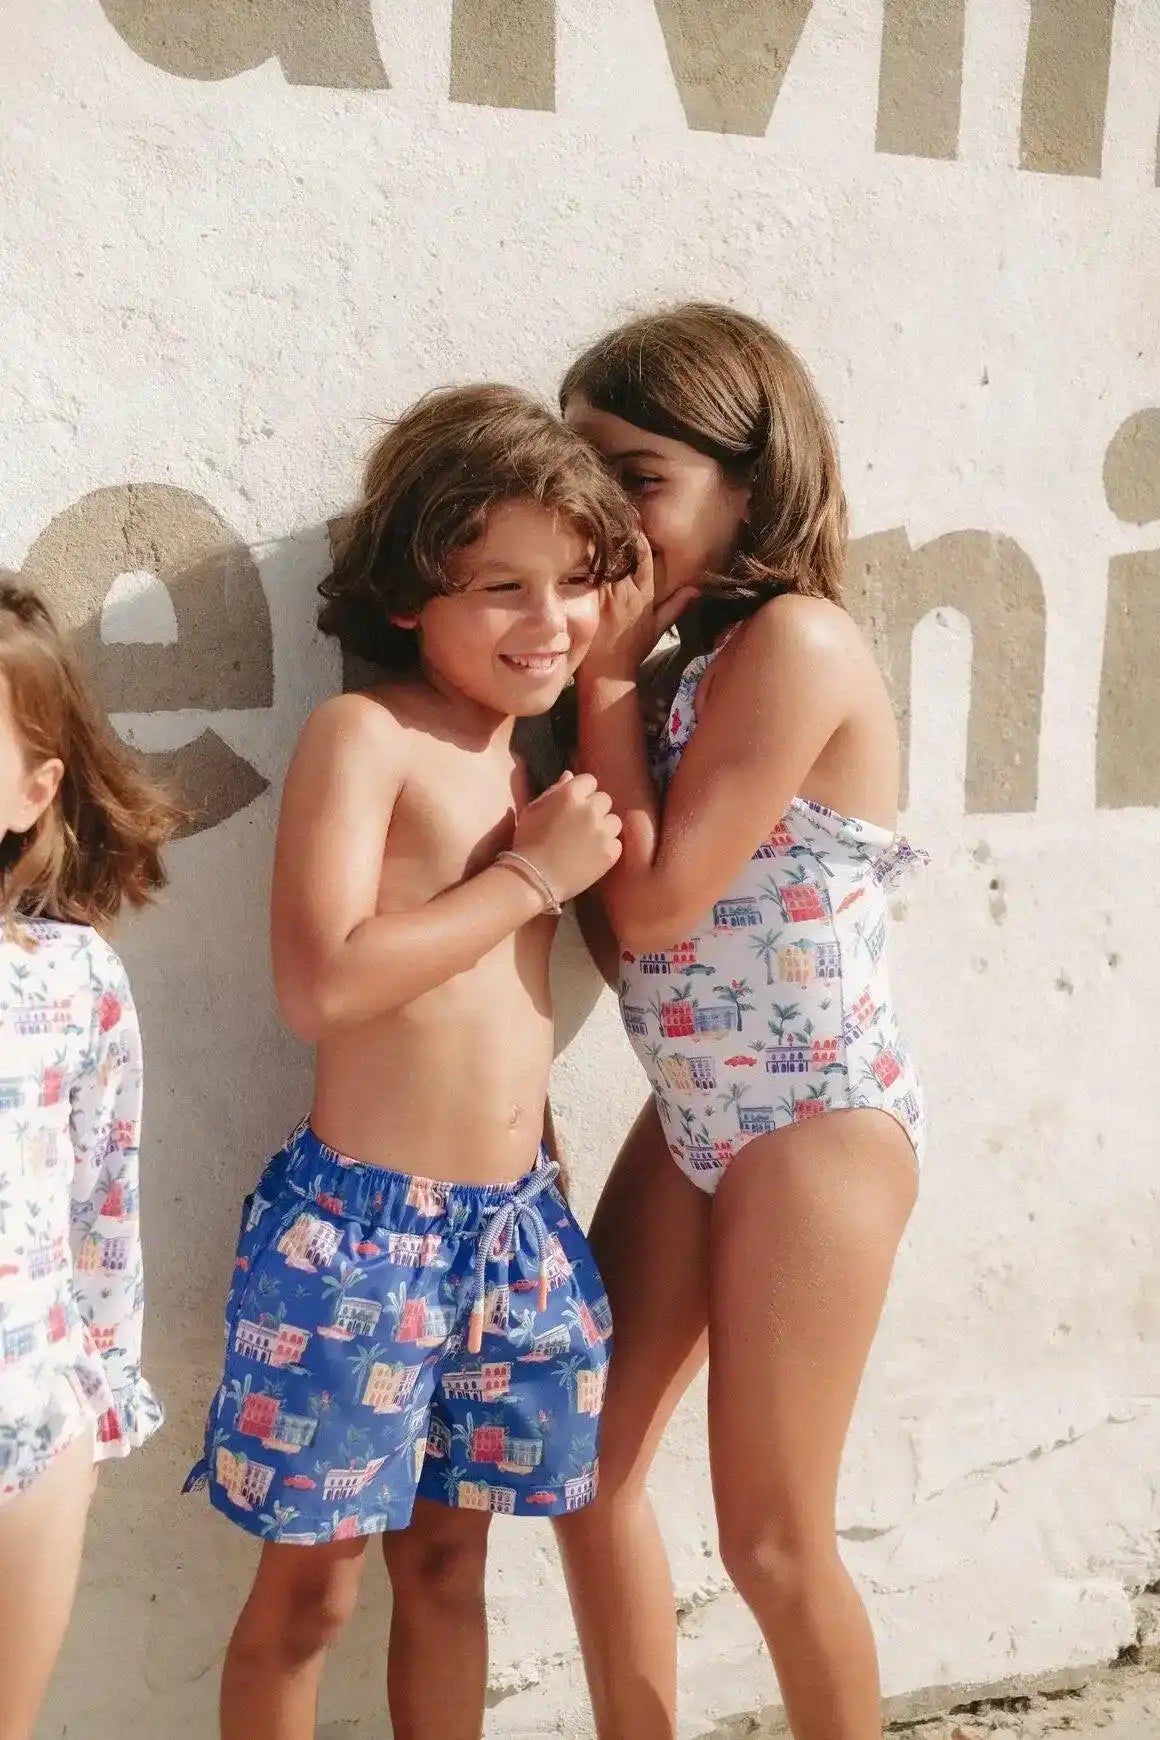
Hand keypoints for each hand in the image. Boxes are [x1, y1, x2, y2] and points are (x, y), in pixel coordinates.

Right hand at [511, 772, 622, 902]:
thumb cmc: (528, 842)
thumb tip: (569, 775)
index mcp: (570, 794)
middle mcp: (590, 809)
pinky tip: (592, 855)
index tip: (575, 806)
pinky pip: (616, 843)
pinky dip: (607, 848)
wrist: (534, 878)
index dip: (583, 793)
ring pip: (614, 821)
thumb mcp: (533, 810)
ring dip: (604, 827)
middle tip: (581, 825)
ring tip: (588, 841)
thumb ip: (554, 790)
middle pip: (605, 799)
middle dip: (595, 809)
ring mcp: (602, 831)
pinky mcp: (610, 852)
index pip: (590, 781)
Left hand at [581, 537, 695, 680]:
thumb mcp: (657, 628)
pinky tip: (573, 552)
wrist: (607, 672)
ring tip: (588, 530)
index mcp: (642, 593)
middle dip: (614, 535)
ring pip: (599, 560)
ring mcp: (602, 594)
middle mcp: (623, 590)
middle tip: (606, 518)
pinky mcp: (585, 600)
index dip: (637, 535)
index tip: (631, 523)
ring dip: (595, 546)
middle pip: (618, 551)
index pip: (643, 554)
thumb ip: (676, 606)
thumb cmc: (631, 650)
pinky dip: (580, 563)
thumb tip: (696, 590)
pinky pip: (583, 574)